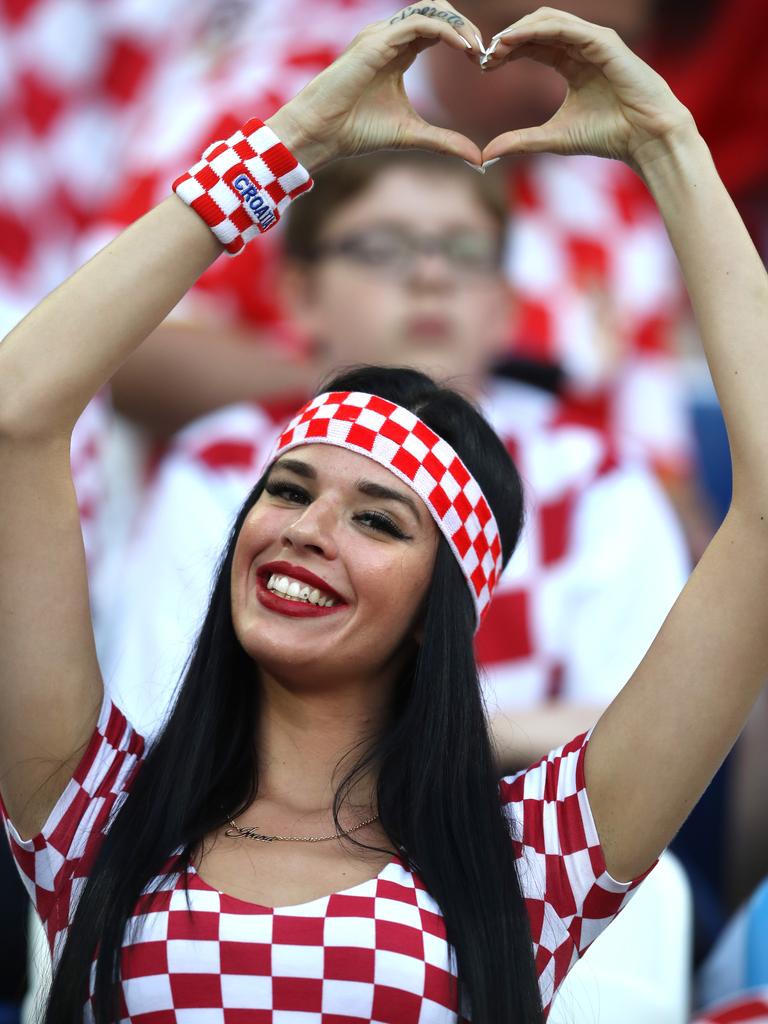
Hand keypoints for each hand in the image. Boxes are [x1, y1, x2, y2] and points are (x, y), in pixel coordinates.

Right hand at [269, 4, 484, 170]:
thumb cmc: (357, 132)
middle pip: (437, 11)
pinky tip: (463, 47)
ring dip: (459, 25)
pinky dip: (445, 31)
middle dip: (465, 26)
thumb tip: (478, 159)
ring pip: (430, 9)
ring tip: (477, 49)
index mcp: (397, 52)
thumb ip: (445, 142)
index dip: (463, 39)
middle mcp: (389, 37)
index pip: (437, 29)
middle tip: (485, 52)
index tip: (482, 62)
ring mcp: (381, 35)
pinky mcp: (376, 41)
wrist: (322, 134)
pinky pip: (419, 23)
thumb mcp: (412, 135)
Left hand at [481, 7, 695, 169]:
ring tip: (495, 47)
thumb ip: (521, 141)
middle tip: (484, 56)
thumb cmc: (608, 135)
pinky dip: (537, 30)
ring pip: (548, 20)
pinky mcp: (604, 41)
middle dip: (508, 38)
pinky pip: (564, 27)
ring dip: (518, 30)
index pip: (532, 45)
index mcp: (571, 63)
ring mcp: (594, 40)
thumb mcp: (553, 138)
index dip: (506, 51)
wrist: (645, 138)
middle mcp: (581, 46)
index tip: (484, 66)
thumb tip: (487, 153)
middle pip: (536, 28)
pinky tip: (515, 41)